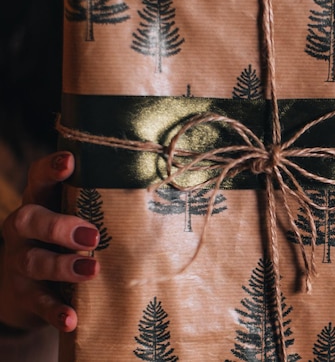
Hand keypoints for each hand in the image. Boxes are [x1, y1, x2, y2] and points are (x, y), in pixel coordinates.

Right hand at [0, 152, 99, 332]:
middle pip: (30, 219)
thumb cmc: (67, 243)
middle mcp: (24, 230)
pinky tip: (72, 318)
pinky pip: (37, 302)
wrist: (28, 290)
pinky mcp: (23, 295)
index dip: (50, 169)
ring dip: (63, 266)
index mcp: (42, 203)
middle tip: (92, 235)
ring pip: (33, 261)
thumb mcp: (78, 220)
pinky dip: (55, 310)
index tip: (70, 161)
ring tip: (92, 271)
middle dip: (60, 226)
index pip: (39, 180)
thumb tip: (168, 200)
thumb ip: (104, 209)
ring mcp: (20, 262)